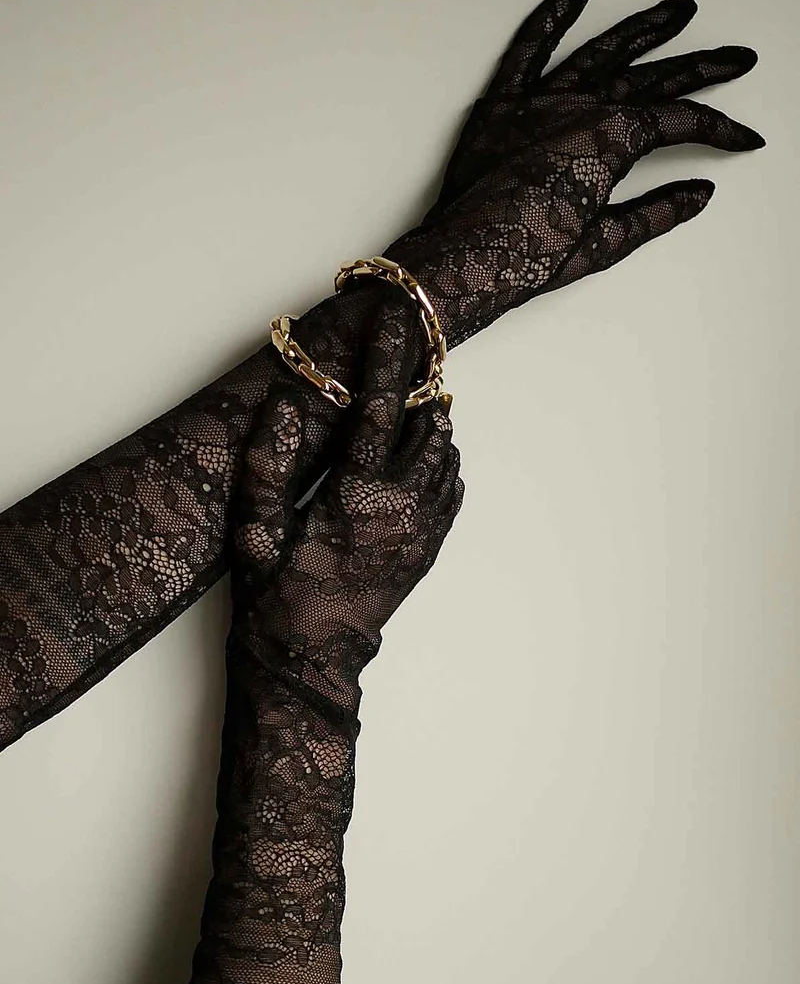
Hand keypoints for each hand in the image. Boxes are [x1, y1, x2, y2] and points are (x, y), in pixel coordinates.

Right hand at [231, 304, 463, 715]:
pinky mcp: (429, 548)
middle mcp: (402, 508)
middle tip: (407, 357)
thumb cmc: (275, 596)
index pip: (379, 409)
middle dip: (418, 386)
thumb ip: (267, 466)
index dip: (387, 360)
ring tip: (412, 400)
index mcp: (358, 496)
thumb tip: (282, 405)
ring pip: (446, 454)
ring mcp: (422, 529)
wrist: (308, 661)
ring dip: (431, 423)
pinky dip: (445, 461)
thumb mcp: (255, 532)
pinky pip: (453, 489)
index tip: (394, 322)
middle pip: (427, 425)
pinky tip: (427, 452)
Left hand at [386, 0, 762, 344]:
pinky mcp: (499, 105)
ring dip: (643, 30)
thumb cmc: (526, 257)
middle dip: (700, 69)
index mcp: (608, 142)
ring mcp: (538, 102)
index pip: (676, 122)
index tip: (743, 138)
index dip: (717, 129)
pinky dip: (550, 18)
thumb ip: (656, 212)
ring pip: (602, 52)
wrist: (461, 264)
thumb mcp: (604, 243)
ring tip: (678, 10)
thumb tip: (697, 192)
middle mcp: (578, 109)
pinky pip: (527, 50)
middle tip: (737, 58)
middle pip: (651, 79)